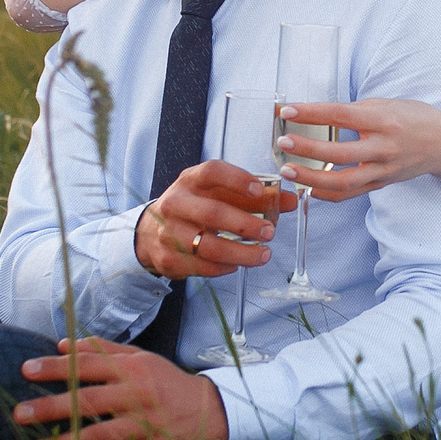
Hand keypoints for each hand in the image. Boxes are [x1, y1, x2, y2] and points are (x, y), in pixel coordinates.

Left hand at [15, 338, 228, 439]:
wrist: (211, 412)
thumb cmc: (167, 383)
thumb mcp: (141, 359)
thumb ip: (104, 350)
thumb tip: (64, 344)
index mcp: (132, 369)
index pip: (87, 365)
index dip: (55, 367)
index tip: (25, 369)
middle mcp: (137, 395)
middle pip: (87, 401)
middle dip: (51, 407)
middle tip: (20, 413)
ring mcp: (146, 426)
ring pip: (100, 436)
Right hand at [136, 159, 292, 278]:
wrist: (151, 232)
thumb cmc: (193, 208)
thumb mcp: (217, 194)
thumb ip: (253, 197)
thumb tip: (289, 201)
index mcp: (190, 181)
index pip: (212, 172)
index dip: (237, 179)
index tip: (259, 189)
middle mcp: (176, 203)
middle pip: (212, 213)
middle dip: (245, 224)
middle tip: (269, 232)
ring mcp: (169, 232)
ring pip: (208, 246)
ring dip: (241, 253)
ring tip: (263, 254)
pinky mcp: (169, 258)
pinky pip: (202, 266)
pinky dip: (225, 267)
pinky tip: (238, 263)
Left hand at [275, 99, 440, 200]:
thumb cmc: (414, 118)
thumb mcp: (387, 104)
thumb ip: (356, 111)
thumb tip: (319, 114)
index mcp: (383, 120)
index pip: (341, 114)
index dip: (312, 113)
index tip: (288, 110)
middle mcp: (384, 147)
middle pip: (339, 152)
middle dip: (308, 148)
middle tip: (283, 142)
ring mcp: (383, 170)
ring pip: (342, 181)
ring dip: (311, 177)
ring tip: (288, 170)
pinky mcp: (381, 184)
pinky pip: (350, 194)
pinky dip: (326, 193)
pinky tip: (308, 187)